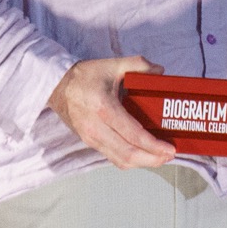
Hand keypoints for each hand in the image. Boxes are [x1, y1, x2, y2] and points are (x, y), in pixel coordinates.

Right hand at [48, 55, 176, 168]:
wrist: (56, 86)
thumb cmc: (85, 76)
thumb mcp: (113, 65)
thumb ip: (139, 65)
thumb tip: (161, 72)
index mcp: (104, 108)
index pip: (133, 135)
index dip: (153, 145)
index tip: (170, 148)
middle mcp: (96, 128)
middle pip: (128, 154)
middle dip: (152, 159)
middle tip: (170, 155)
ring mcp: (91, 138)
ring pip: (120, 160)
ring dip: (143, 163)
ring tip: (160, 157)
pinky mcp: (89, 142)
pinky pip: (112, 157)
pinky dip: (130, 160)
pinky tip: (143, 155)